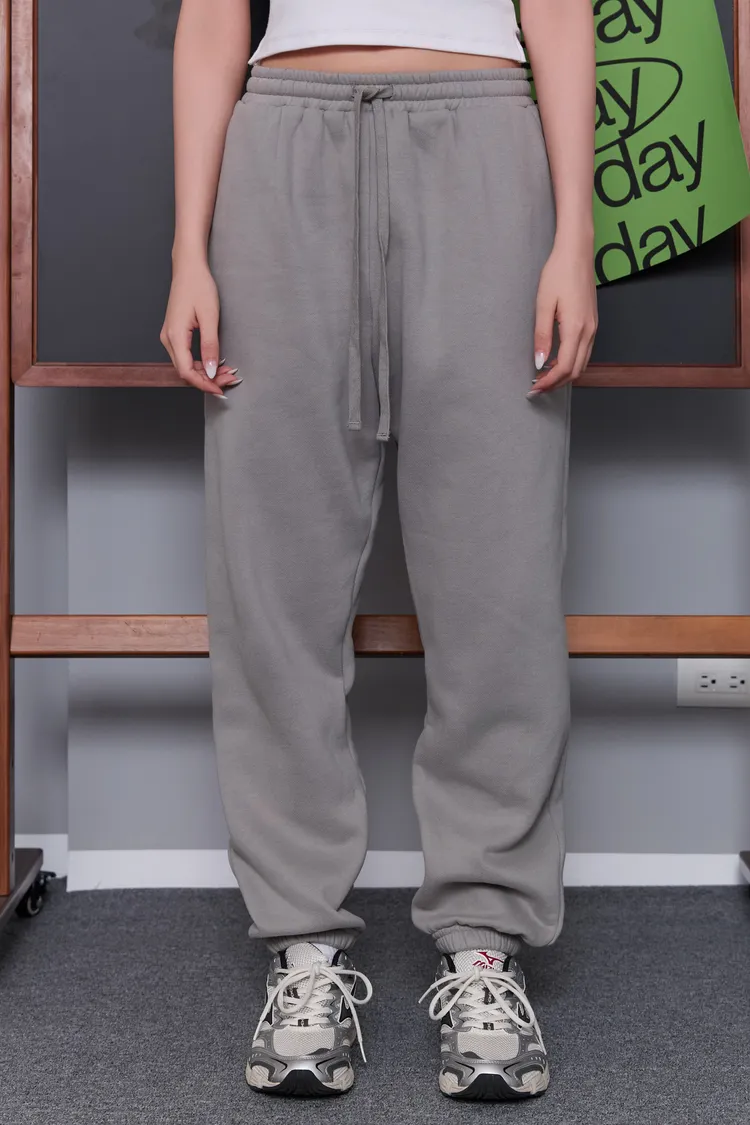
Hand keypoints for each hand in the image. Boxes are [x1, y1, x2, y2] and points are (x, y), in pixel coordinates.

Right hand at [160, 256, 238, 395]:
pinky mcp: (175, 333)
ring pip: (186, 365)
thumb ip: (210, 346)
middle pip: (186, 371)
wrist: (189, 267)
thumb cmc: (198, 286)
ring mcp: (170, 336)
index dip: (204, 384)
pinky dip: (201, 363)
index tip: (221, 389)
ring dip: (205, 372)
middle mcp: (168, 339)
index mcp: (174, 336)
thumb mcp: (209, 317)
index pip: (186, 372)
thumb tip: (209, 370)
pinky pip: (186, 356)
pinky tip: (215, 363)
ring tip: (226, 372)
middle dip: (208, 380)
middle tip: (230, 379)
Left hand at [530, 237, 597, 395]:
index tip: (534, 388)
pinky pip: (584, 352)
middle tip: (537, 388)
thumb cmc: (558, 274)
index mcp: (576, 328)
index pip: (565, 368)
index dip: (549, 382)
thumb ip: (542, 336)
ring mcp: (593, 328)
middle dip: (556, 383)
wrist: (577, 253)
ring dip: (564, 374)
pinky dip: (571, 363)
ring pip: (582, 363)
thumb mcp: (543, 305)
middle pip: (576, 371)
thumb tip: (540, 362)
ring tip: (543, 377)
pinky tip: (556, 361)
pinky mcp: (592, 323)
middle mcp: (589, 331)